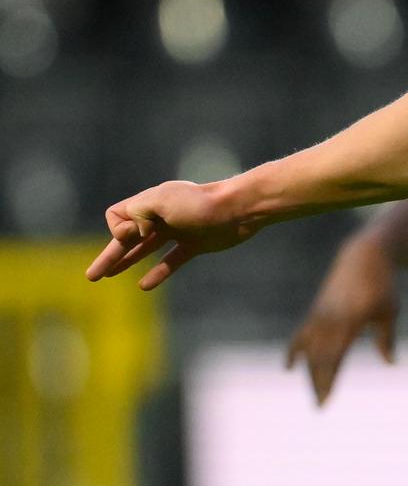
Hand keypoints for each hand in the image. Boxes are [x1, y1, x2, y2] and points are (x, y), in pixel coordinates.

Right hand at [86, 181, 253, 290]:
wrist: (239, 209)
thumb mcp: (161, 200)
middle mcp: (159, 217)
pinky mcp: (194, 245)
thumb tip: (136, 234)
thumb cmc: (200, 203)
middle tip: (91, 276)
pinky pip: (170, 261)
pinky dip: (157, 273)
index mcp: (148, 203)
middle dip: (108, 255)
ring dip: (126, 262)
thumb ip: (138, 212)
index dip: (120, 229)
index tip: (143, 232)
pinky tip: (144, 286)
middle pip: (126, 238)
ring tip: (108, 276)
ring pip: (144, 250)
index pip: (116, 216)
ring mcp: (176, 231)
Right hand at [285, 236, 399, 405]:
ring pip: (309, 349)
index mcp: (350, 319)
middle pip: (319, 356)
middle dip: (318, 382)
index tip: (327, 398)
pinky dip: (294, 351)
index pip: (335, 355)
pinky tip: (288, 367)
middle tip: (320, 406)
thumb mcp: (390, 311)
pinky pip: (301, 334)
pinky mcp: (316, 311)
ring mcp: (321, 314)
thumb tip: (390, 363)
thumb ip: (386, 338)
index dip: (329, 378)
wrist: (363, 256)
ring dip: (310, 372)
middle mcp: (331, 317)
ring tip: (315, 394)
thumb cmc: (383, 285)